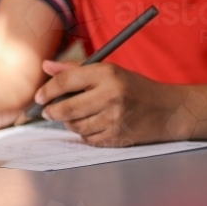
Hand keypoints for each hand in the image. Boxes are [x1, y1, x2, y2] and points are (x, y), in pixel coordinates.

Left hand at [35, 60, 182, 145]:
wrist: (167, 110)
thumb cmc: (134, 88)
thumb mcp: (109, 71)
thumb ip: (75, 70)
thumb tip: (45, 66)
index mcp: (107, 73)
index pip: (66, 81)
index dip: (46, 90)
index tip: (39, 97)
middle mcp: (110, 95)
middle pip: (66, 108)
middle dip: (51, 111)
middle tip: (48, 111)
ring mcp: (114, 118)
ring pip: (74, 126)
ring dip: (70, 122)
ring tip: (78, 115)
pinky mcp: (117, 137)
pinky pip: (87, 139)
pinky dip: (85, 134)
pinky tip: (94, 125)